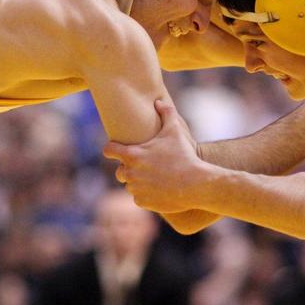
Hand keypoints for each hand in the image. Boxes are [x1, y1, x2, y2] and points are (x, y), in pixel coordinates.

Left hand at [104, 99, 208, 213]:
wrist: (196, 183)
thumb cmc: (184, 155)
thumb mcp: (175, 131)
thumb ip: (166, 113)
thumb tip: (159, 101)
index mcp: (132, 155)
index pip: (109, 150)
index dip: (111, 148)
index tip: (115, 149)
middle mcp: (129, 173)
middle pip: (120, 171)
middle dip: (129, 168)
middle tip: (144, 166)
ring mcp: (135, 189)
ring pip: (131, 185)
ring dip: (139, 182)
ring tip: (155, 177)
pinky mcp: (143, 202)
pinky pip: (139, 198)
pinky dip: (147, 194)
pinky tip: (159, 189)